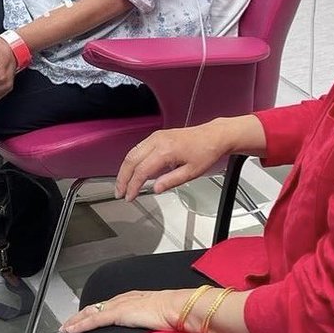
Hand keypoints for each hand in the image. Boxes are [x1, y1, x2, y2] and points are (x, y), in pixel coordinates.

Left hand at [59, 288, 194, 332]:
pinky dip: (80, 325)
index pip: (107, 306)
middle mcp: (122, 300)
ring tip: (65, 329)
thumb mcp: (158, 318)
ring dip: (75, 321)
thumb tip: (152, 332)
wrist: (177, 308)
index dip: (94, 313)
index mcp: (132, 299)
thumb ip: (150, 322)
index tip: (85, 318)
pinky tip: (71, 330)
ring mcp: (118, 306)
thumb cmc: (173, 314)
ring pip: (90, 313)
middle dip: (79, 316)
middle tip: (68, 324)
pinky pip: (93, 320)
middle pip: (94, 308)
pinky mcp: (117, 314)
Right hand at [115, 120, 236, 201]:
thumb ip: (171, 181)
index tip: (129, 197)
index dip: (133, 186)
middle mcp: (157, 140)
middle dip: (122, 178)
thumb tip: (155, 189)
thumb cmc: (206, 151)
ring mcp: (155, 136)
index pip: (142, 171)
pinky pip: (138, 148)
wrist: (214, 136)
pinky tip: (132, 172)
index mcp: (166, 150)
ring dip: (124, 169)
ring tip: (123, 185)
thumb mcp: (191, 172)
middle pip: (131, 160)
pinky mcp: (156, 136)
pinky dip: (132, 161)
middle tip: (120, 192)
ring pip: (132, 153)